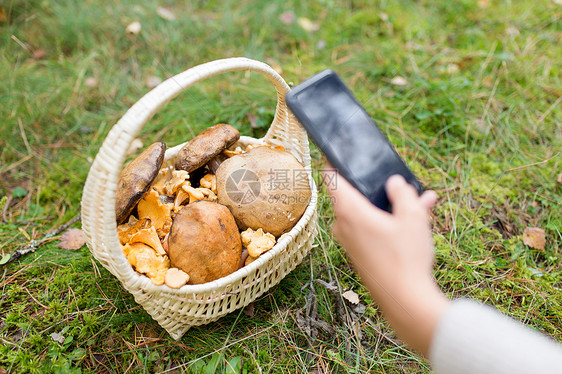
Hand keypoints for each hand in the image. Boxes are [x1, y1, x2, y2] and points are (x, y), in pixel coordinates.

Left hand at [323, 168, 448, 355]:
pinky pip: (370, 230)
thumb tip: (395, 182)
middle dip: (374, 186)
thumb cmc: (405, 257)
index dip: (332, 162)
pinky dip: (388, 222)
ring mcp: (349, 242)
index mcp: (349, 210)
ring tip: (420, 200)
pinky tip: (417, 220)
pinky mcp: (359, 254)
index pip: (331, 178)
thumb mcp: (412, 218)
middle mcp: (343, 225)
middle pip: (352, 195)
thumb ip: (403, 195)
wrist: (404, 301)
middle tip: (394, 179)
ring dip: (388, 205)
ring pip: (367, 213)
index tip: (336, 151)